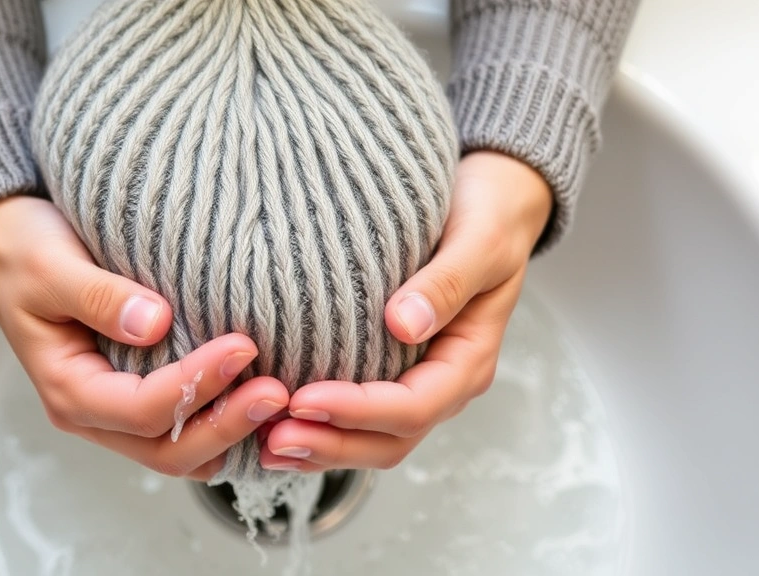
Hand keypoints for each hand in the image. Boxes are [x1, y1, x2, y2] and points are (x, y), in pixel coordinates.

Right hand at [0, 196, 288, 479]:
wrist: (8, 244)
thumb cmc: (24, 253)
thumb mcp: (49, 267)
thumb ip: (98, 296)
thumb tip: (154, 323)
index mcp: (68, 388)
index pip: (142, 410)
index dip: (196, 384)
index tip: (243, 347)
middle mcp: (93, 412)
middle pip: (169, 450)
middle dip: (227, 426)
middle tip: (277, 391)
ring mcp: (116, 411)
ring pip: (181, 452)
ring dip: (230, 434)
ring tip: (277, 399)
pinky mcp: (137, 396)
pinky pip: (185, 431)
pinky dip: (222, 424)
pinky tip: (252, 395)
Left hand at [259, 151, 552, 471]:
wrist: (493, 202)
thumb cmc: (488, 217)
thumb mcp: (480, 241)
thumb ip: (447, 283)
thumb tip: (405, 325)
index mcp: (467, 360)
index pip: (413, 407)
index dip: (358, 412)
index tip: (304, 398)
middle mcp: (442, 382)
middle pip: (389, 440)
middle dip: (332, 445)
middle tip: (274, 438)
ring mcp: (416, 381)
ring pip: (371, 440)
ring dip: (321, 448)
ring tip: (265, 446)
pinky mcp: (389, 370)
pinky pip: (357, 418)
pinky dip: (319, 429)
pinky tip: (275, 425)